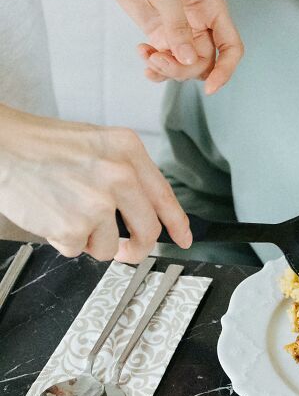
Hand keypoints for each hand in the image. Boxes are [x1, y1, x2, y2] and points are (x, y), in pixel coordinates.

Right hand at [0, 107, 191, 262]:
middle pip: (147, 230)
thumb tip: (144, 209)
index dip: (177, 223)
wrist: (4, 146)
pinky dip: (65, 241)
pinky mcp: (74, 227)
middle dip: (137, 248)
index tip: (183, 239)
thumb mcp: (98, 144)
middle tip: (125, 250)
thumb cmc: (43, 145)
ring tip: (67, 212)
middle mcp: (119, 174)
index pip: (164, 195)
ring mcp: (98, 202)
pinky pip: (78, 251)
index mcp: (128, 150)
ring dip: (89, 240)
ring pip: (110, 247)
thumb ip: (125, 172)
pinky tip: (52, 215)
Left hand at [102, 0, 242, 93]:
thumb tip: (189, 59)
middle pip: (205, 62)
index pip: (231, 47)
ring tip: (146, 55)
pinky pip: (167, 61)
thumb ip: (177, 27)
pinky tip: (142, 54)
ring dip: (167, 68)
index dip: (226, 70)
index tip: (211, 89)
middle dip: (183, 68)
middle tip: (157, 60)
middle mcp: (202, 22)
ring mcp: (182, 30)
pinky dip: (155, 66)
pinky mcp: (163, 35)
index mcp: (213, 8)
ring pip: (186, 65)